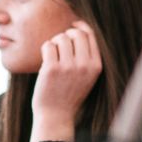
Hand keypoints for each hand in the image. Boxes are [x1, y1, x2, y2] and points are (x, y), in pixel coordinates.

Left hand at [30, 21, 100, 141]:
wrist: (56, 115)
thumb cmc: (69, 94)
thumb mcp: (87, 77)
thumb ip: (87, 56)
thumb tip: (79, 29)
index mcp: (96, 66)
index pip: (90, 35)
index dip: (80, 26)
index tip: (72, 26)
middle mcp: (84, 65)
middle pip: (76, 34)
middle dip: (66, 34)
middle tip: (60, 45)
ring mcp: (68, 67)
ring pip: (61, 38)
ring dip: (55, 42)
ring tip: (53, 55)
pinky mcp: (52, 69)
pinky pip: (48, 45)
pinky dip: (45, 48)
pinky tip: (46, 60)